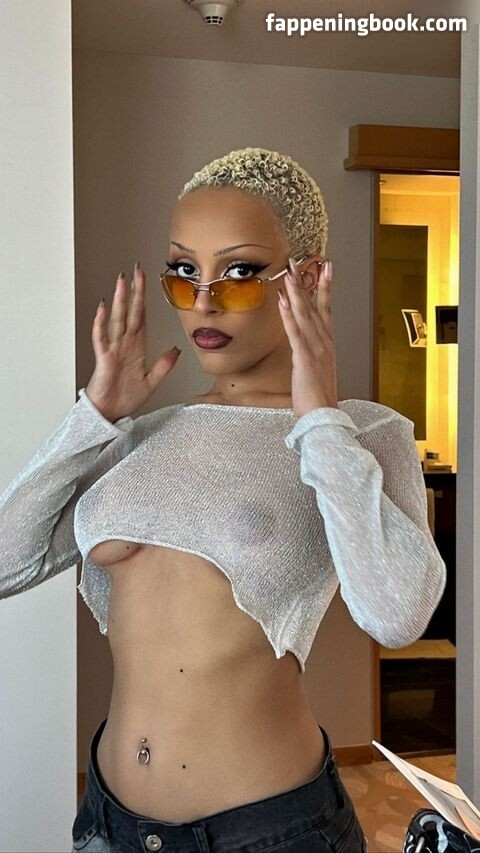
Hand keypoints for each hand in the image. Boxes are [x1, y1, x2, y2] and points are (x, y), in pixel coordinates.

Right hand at [85, 264, 181, 420]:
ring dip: (119, 301)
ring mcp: (112, 349)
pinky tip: (103, 309)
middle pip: (129, 313)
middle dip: (133, 292)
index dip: (143, 300)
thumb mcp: (152, 382)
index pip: (140, 318)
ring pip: (117, 320)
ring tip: (121, 283)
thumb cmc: (125, 398)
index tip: (146, 282)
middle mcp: (124, 345)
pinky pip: (101, 338)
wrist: (110, 414)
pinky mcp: (103, 358)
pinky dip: (101, 323)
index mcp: (135, 348)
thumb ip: (164, 365)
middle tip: (135, 272)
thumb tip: (176, 349)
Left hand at [277, 257, 337, 418]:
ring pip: (305, 314)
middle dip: (307, 282)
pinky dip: (289, 315)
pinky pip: (295, 332)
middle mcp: (325, 343)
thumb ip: (313, 357)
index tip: (325, 269)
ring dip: (297, 292)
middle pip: (315, 306)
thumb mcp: (316, 373)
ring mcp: (316, 349)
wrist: (324, 416)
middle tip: (300, 262)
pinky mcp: (305, 358)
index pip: (325, 310)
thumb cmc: (318, 399)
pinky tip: (284, 300)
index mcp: (328, 345)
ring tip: (289, 272)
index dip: (324, 288)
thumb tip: (306, 350)